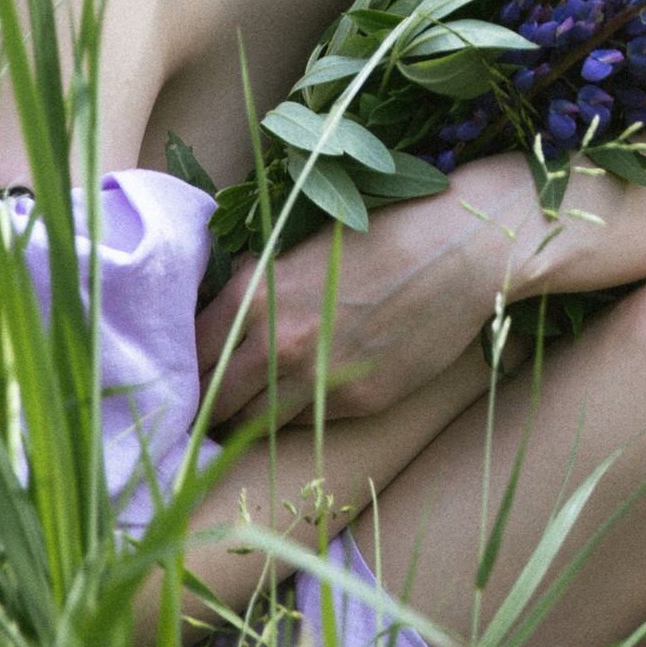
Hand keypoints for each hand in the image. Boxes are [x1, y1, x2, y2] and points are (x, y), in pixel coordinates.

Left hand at [193, 157, 539, 428]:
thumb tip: (219, 311)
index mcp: (255, 294)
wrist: (466, 247)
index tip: (180, 370)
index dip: (180, 364)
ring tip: (238, 410)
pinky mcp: (356, 402)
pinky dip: (292, 413)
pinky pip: (302, 421)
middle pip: (213, 399)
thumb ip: (260, 280)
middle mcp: (278, 344)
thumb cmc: (387, 225)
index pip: (189, 352)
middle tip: (200, 402)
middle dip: (204, 402)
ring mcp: (317, 379)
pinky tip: (297, 396)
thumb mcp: (306, 240)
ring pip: (253, 421)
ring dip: (244, 416)